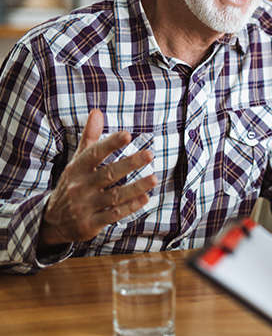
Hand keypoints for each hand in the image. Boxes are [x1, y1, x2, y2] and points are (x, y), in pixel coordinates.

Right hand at [38, 109, 156, 249]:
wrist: (52, 221)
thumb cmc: (73, 184)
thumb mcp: (78, 161)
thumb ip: (90, 138)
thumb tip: (97, 112)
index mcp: (77, 169)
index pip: (93, 154)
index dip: (110, 144)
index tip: (127, 135)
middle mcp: (80, 187)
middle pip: (107, 174)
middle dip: (129, 164)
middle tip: (150, 154)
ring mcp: (84, 206)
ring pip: (113, 196)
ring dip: (135, 188)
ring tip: (154, 178)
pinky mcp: (90, 223)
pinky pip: (113, 215)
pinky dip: (129, 207)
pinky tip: (145, 198)